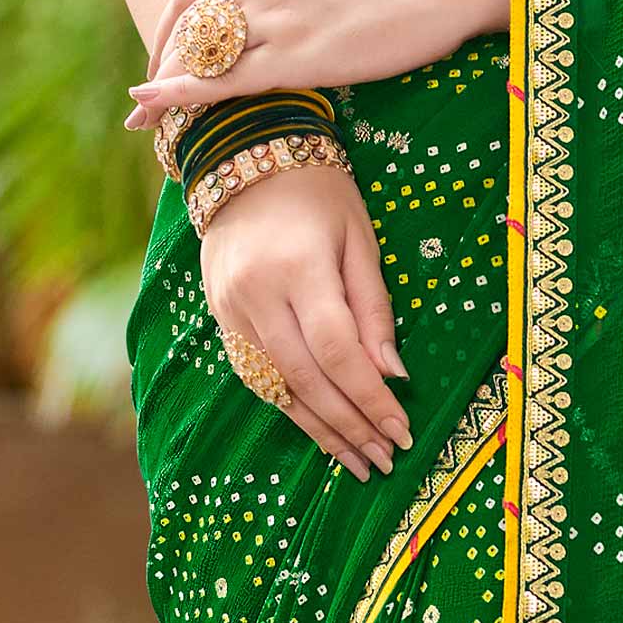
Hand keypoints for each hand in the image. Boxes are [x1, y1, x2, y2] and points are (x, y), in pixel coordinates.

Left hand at [128, 0, 513, 133]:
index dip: (168, 28)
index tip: (163, 57)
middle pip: (185, 25)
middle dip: (158, 64)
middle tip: (144, 101)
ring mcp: (273, 17)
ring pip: (198, 55)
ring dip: (163, 88)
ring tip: (145, 121)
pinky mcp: (295, 56)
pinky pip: (222, 80)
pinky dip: (180, 94)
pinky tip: (154, 107)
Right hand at [201, 154, 411, 479]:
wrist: (242, 160)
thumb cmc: (317, 195)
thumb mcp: (359, 239)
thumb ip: (374, 309)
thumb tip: (392, 376)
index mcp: (298, 269)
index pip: (338, 352)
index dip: (371, 399)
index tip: (402, 431)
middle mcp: (257, 296)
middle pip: (307, 380)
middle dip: (350, 426)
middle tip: (384, 460)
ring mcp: (231, 310)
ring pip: (278, 387)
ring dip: (321, 430)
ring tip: (357, 462)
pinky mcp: (220, 319)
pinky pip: (257, 376)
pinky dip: (291, 407)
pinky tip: (320, 429)